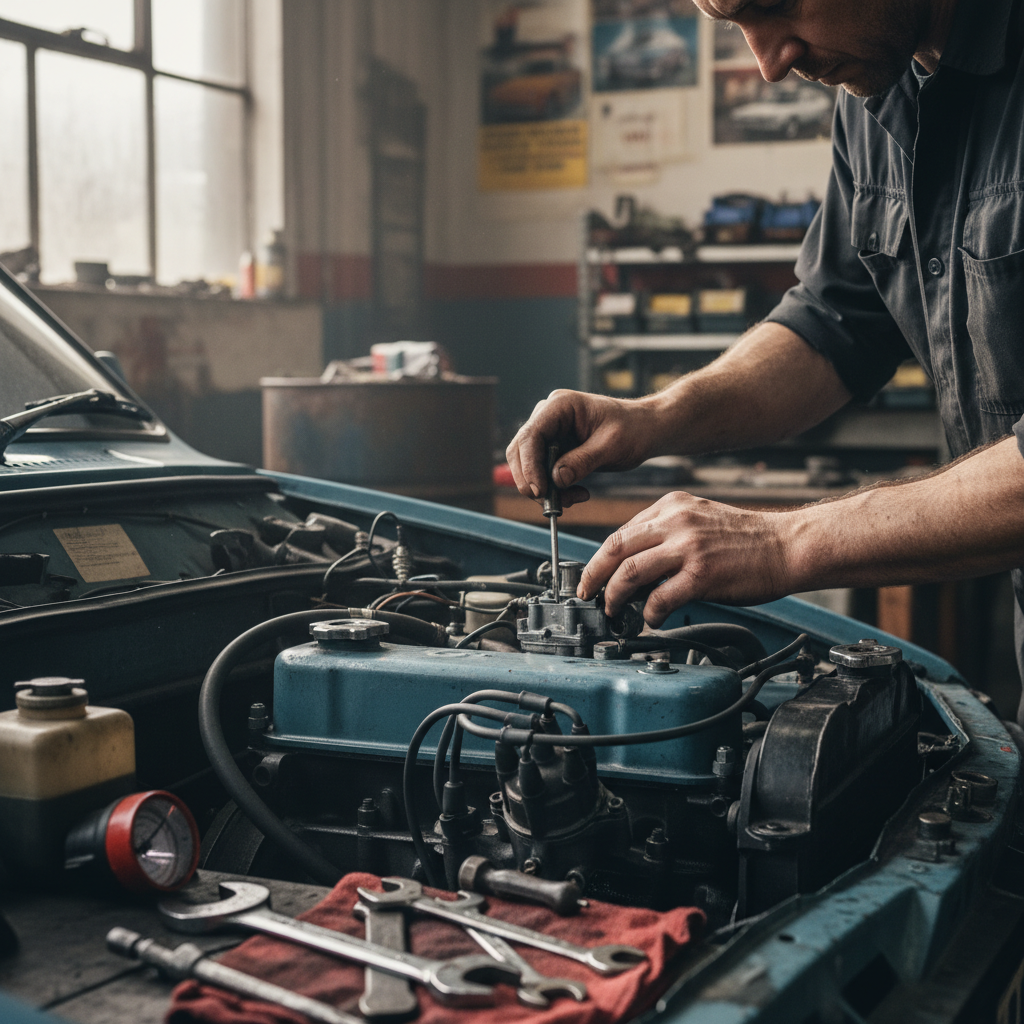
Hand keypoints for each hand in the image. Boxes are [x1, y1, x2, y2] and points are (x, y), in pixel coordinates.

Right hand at [506, 390, 658, 506]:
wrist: (645, 430)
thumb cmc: (633, 430)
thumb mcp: (611, 446)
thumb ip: (582, 461)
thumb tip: (555, 479)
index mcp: (560, 405)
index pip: (531, 435)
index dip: (529, 465)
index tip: (539, 490)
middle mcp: (548, 416)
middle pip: (521, 451)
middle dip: (531, 480)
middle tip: (550, 503)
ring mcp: (549, 432)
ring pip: (528, 465)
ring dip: (544, 488)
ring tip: (572, 499)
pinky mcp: (554, 449)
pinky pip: (542, 472)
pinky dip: (553, 489)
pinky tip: (576, 494)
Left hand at [578, 492, 792, 626]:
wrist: (788, 546)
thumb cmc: (748, 539)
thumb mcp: (700, 520)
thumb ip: (666, 535)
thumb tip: (634, 568)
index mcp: (672, 506)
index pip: (622, 532)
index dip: (601, 558)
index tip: (594, 575)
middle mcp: (676, 522)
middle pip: (615, 548)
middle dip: (593, 575)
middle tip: (588, 594)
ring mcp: (688, 547)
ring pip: (630, 572)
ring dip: (615, 596)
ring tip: (614, 610)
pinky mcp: (702, 574)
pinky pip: (660, 598)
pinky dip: (650, 613)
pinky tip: (653, 620)